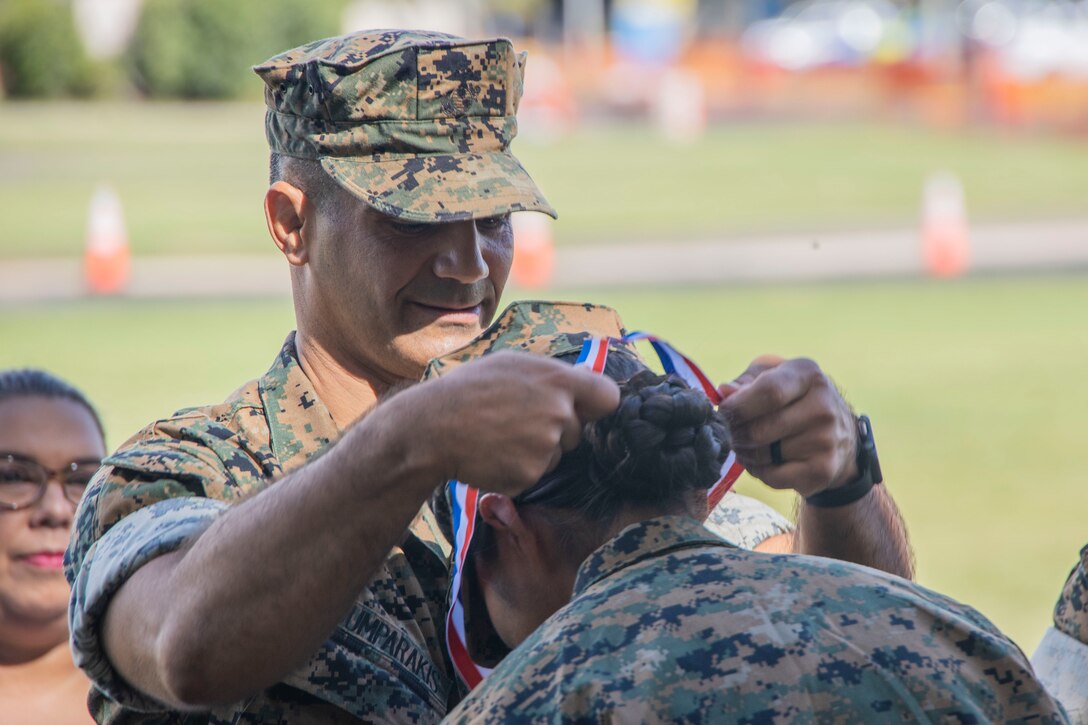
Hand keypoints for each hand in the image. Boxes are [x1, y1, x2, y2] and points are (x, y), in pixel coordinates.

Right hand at [413, 352, 619, 495]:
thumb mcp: (512, 364)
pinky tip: (494, 454)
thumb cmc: (469, 389)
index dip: (596, 405)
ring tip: (499, 434)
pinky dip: (518, 468)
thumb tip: (585, 374)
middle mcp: (558, 414)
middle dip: (556, 429)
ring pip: (556, 454)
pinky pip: (535, 473)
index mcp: (558, 381)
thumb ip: (552, 373)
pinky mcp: (530, 475)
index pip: (608, 397)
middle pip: (578, 431)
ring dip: (536, 449)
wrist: (433, 427)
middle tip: (516, 420)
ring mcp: (545, 447)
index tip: (583, 408)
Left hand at [719, 355, 856, 497]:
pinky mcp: (823, 470)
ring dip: (745, 454)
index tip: (723, 413)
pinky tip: (764, 461)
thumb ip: (746, 382)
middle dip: (735, 434)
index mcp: (807, 375)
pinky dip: (759, 472)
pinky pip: (773, 476)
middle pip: (759, 428)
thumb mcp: (773, 376)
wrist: (839, 435)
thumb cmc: (793, 399)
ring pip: (762, 455)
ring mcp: (826, 440)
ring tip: (748, 446)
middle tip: (730, 434)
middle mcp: (823, 406)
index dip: (737, 406)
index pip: (768, 392)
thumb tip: (724, 391)